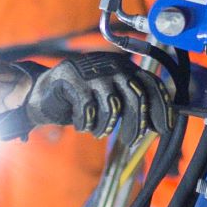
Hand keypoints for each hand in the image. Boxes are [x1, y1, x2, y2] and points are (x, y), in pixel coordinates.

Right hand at [25, 52, 169, 138]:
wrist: (42, 92)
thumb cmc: (82, 98)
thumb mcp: (110, 98)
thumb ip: (131, 104)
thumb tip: (156, 125)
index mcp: (126, 67)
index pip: (152, 84)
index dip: (161, 107)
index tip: (164, 129)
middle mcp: (112, 65)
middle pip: (136, 97)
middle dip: (136, 124)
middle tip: (130, 141)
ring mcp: (92, 70)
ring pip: (112, 106)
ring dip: (106, 126)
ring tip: (97, 132)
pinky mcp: (72, 77)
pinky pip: (88, 108)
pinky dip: (86, 123)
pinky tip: (81, 126)